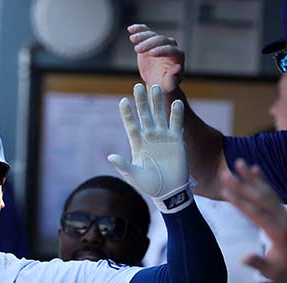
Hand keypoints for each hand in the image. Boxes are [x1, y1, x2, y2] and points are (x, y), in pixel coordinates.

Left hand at [108, 83, 191, 212]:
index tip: (123, 101)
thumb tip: (110, 156)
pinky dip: (176, 114)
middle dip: (141, 101)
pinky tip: (175, 102)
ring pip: (159, 115)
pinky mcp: (176, 140)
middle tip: (138, 86)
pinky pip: (176, 124)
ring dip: (157, 102)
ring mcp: (163, 137)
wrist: (169, 191)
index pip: (131, 125)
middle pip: (145, 115)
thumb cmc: (149, 186)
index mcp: (137, 144)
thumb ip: (123, 165)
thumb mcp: (134, 176)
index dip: (127, 114)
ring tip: (156, 87)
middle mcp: (149, 137)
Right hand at [127, 24, 184, 93]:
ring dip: (142, 36)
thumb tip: (177, 68)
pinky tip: (130, 29)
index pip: (170, 50)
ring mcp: (160, 42)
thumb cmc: (165, 84)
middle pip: (161, 40)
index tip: (151, 54)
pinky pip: (146, 32)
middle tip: (137, 49)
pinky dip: (138, 29)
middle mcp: (171, 46)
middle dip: (149, 44)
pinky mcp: (151, 40)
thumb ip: (173, 77)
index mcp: (178, 55)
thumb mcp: (168, 84)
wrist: (157, 81)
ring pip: (152, 35)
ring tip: (133, 39)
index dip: (161, 51)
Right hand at [220, 159, 286, 282]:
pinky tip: (256, 170)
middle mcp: (284, 220)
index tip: (225, 191)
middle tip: (226, 173)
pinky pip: (273, 194)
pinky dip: (264, 182)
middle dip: (242, 184)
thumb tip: (244, 258)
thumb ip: (259, 263)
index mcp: (279, 233)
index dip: (240, 202)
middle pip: (260, 198)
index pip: (256, 214)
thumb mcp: (273, 273)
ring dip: (252, 177)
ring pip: (267, 192)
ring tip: (239, 163)